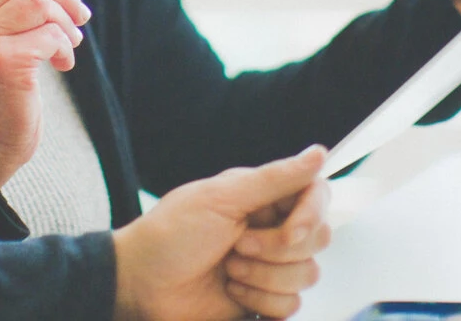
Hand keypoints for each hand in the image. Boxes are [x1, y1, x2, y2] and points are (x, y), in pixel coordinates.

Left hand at [112, 147, 331, 320]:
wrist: (141, 284)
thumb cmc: (171, 235)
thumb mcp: (219, 198)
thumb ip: (274, 178)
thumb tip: (319, 154)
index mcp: (264, 197)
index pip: (317, 196)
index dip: (312, 215)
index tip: (292, 231)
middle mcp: (272, 229)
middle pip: (318, 239)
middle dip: (277, 250)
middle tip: (237, 246)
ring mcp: (269, 266)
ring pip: (307, 275)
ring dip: (264, 277)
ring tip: (229, 270)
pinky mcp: (264, 299)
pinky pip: (291, 306)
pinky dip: (260, 301)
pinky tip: (232, 291)